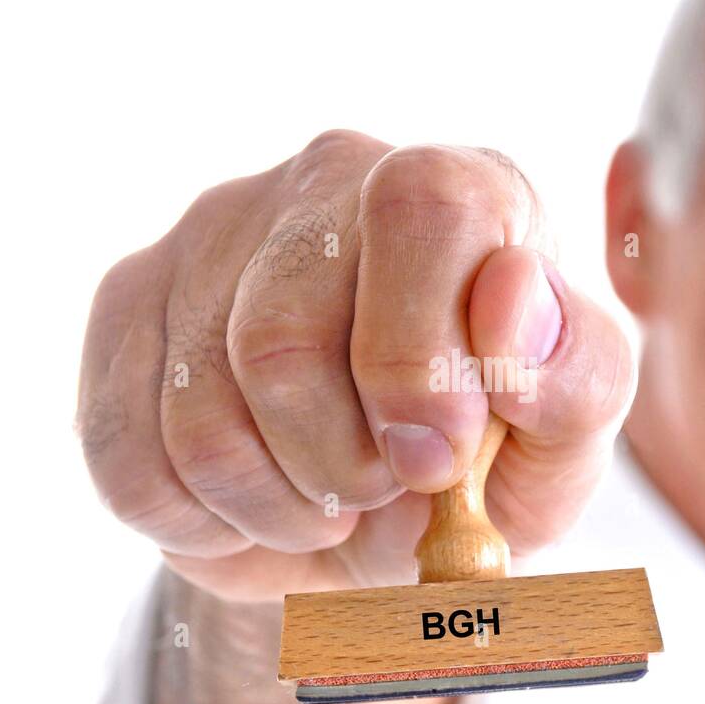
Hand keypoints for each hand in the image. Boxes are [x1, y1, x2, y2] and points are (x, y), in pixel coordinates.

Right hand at [77, 131, 634, 600]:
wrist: (371, 519)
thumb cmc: (483, 467)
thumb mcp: (562, 444)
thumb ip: (576, 375)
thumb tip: (514, 302)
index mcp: (464, 192)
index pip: (424, 209)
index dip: (420, 357)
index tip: (437, 459)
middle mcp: (329, 178)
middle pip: (282, 337)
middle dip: (342, 466)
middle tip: (386, 489)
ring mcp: (212, 232)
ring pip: (200, 417)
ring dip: (282, 508)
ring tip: (328, 503)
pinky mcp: (128, 302)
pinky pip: (130, 462)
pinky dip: (206, 525)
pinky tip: (256, 502)